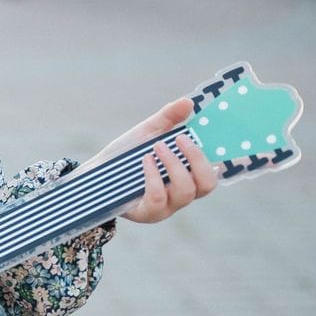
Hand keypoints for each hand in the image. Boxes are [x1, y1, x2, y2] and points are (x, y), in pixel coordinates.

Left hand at [93, 97, 218, 224]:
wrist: (95, 172)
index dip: (220, 159)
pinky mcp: (147, 214)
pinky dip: (154, 176)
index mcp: (188, 176)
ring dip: (174, 165)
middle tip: (182, 138)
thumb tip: (188, 101)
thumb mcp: (147, 132)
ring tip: (157, 146)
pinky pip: (159, 198)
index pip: (213, 173)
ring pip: (185, 191)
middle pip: (207, 184)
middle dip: (197, 159)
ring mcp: (167, 207)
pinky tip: (145, 160)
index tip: (212, 138)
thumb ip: (168, 119)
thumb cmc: (126, 154)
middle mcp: (182, 194)